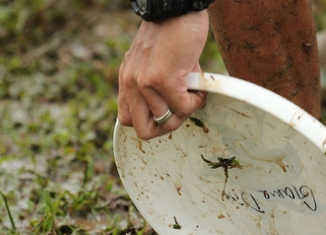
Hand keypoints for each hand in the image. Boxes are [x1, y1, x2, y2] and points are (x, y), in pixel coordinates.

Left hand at [118, 11, 208, 139]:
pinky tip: (199, 84)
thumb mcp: (151, 62)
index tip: (166, 109)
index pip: (127, 120)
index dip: (150, 122)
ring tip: (192, 89)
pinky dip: (196, 100)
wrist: (177, 7)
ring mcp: (145, 83)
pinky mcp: (163, 80)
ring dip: (186, 109)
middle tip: (181, 109)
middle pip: (143, 130)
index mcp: (127, 80)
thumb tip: (170, 111)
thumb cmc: (171, 32)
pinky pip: (183, 108)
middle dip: (167, 126)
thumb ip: (152, 85)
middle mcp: (131, 84)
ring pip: (167, 121)